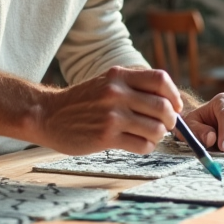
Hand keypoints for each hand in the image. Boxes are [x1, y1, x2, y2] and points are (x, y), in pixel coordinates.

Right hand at [37, 67, 180, 154]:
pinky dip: (147, 147)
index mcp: (119, 75)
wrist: (48, 115)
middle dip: (170, 120)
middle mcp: (116, 93)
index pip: (160, 80)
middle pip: (163, 107)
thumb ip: (133, 86)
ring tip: (148, 135)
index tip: (174, 107)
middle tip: (165, 126)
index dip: (173, 95)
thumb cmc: (82, 101)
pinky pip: (142, 145)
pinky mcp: (106, 137)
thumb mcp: (106, 82)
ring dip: (158, 136)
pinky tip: (138, 144)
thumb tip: (169, 102)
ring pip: (156, 129)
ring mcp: (112, 115)